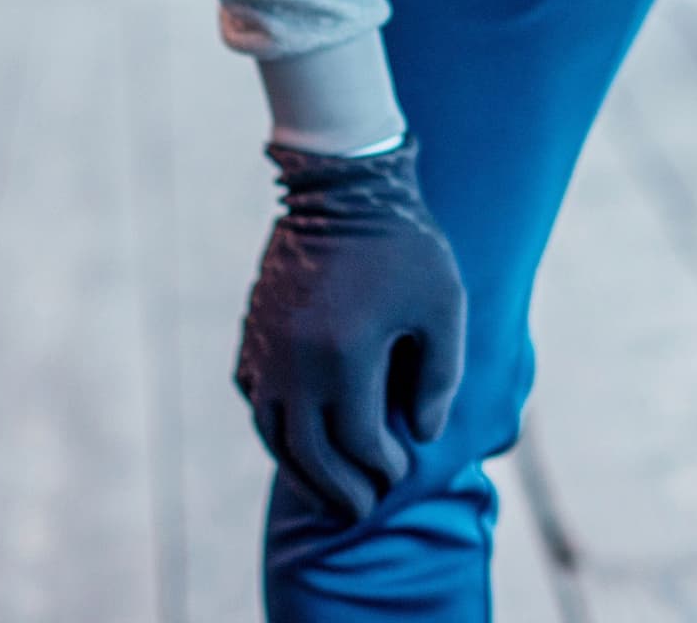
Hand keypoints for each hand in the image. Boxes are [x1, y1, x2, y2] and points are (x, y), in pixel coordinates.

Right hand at [235, 133, 466, 521]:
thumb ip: (441, 374)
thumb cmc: (404, 243)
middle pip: (312, 454)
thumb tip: (423, 434)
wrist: (342, 187)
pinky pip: (257, 403)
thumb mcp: (444, 302)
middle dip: (342, 489)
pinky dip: (276, 433)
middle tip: (364, 510)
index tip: (402, 473)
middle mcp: (296, 363)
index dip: (383, 468)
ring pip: (276, 437)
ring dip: (303, 473)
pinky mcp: (252, 335)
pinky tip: (299, 442)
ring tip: (331, 494)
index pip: (360, 443)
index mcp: (345, 356)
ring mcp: (266, 350)